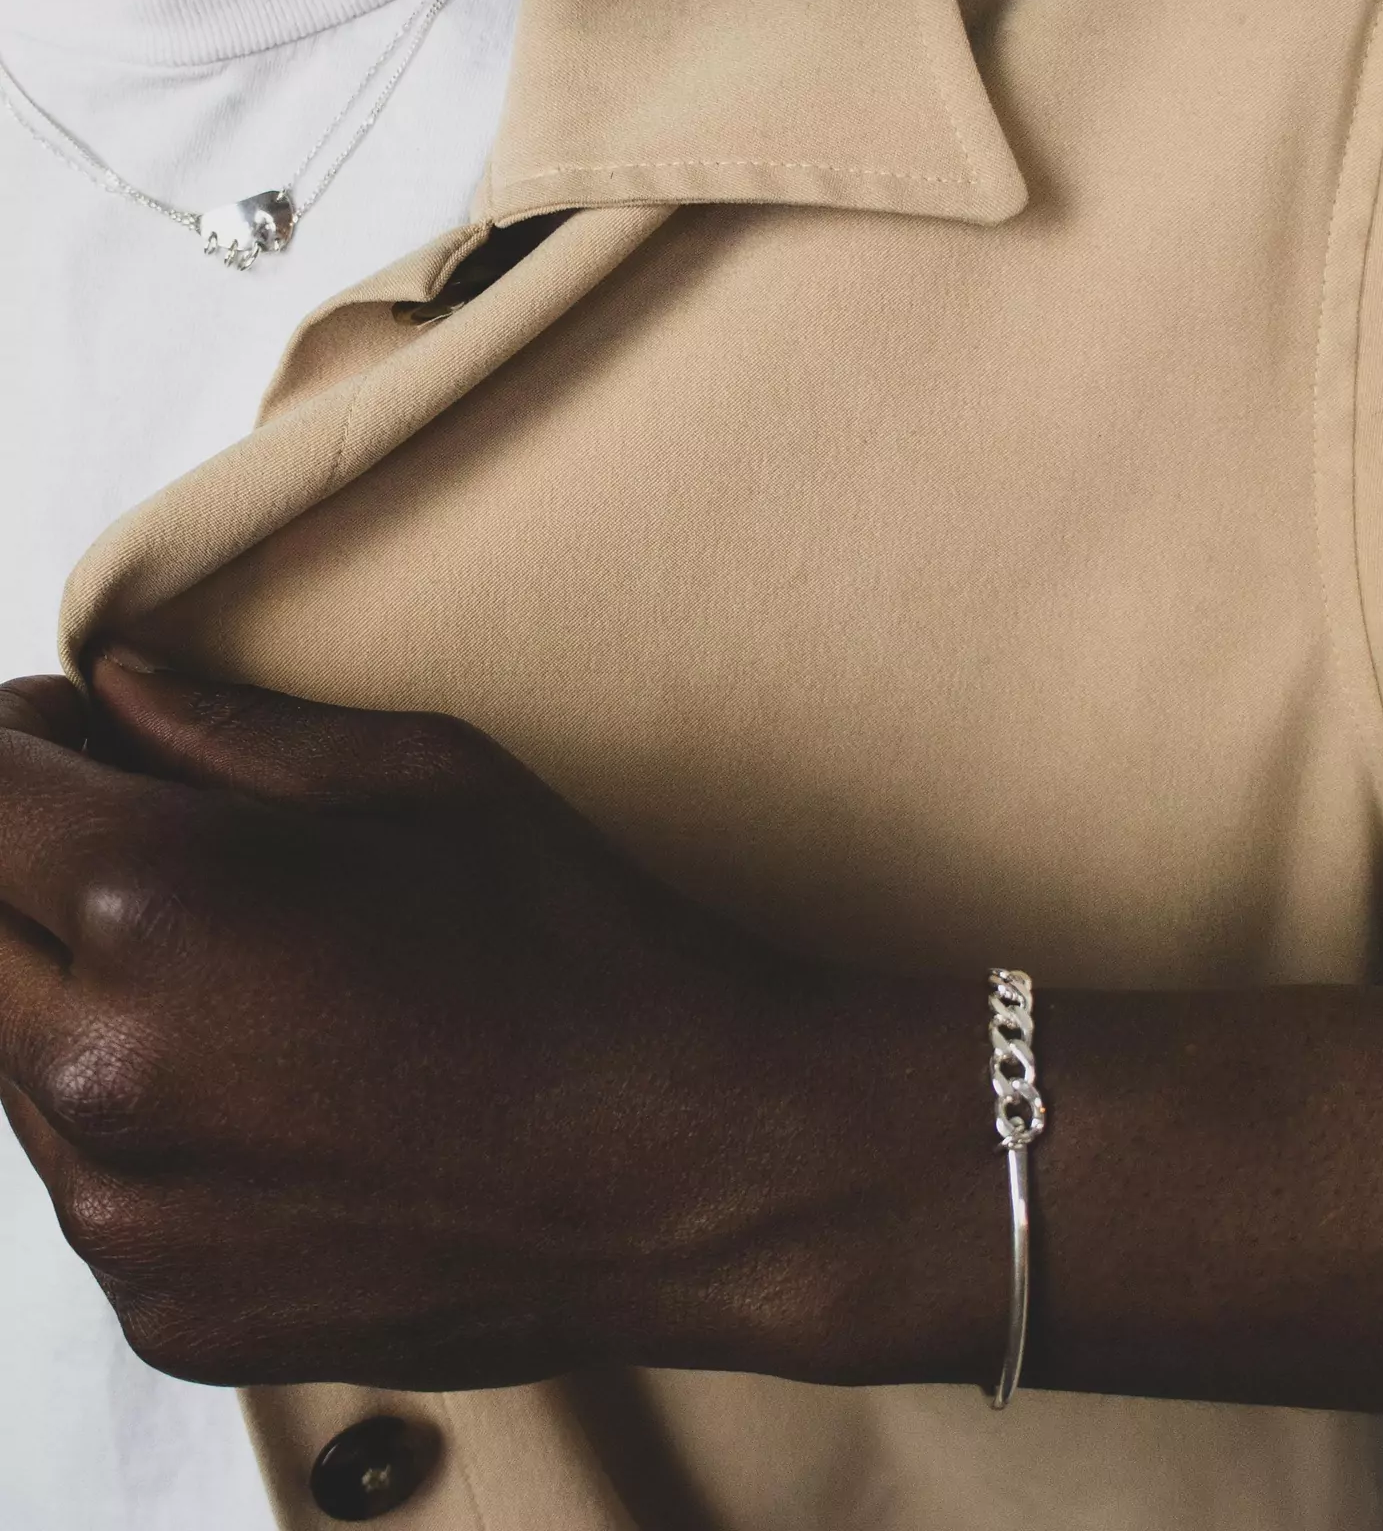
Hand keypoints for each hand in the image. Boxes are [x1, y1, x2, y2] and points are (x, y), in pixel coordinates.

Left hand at [0, 655, 966, 1391]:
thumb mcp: (439, 781)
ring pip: (17, 1066)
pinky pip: (94, 1185)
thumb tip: (117, 691)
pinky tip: (277, 1087)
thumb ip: (241, 730)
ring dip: (82, 995)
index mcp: (164, 908)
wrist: (696, 1166)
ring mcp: (129, 1216)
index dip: (16, 740)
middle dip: (37, 865)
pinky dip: (141, 1121)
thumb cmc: (590, 953)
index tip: (72, 731)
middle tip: (152, 838)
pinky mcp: (172, 1311)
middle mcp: (108, 1072)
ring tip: (241, 971)